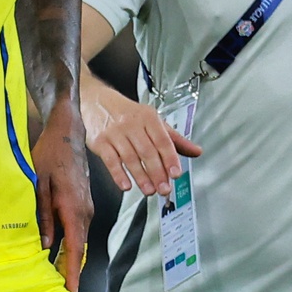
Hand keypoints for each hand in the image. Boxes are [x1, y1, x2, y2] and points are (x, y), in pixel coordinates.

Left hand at [32, 102, 92, 291]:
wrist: (68, 133)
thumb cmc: (50, 155)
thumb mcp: (40, 183)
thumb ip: (43, 215)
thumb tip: (44, 244)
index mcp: (73, 207)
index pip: (74, 247)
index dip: (71, 271)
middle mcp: (84, 211)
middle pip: (78, 249)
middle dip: (71, 272)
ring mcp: (86, 208)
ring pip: (78, 239)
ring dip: (69, 259)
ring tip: (58, 279)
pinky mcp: (82, 204)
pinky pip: (77, 229)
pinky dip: (70, 244)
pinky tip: (58, 253)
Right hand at [88, 90, 202, 196]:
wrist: (95, 101)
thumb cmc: (127, 114)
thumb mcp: (152, 120)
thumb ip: (174, 138)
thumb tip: (196, 151)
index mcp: (148, 118)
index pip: (162, 140)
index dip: (170, 158)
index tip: (176, 174)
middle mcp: (131, 124)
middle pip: (147, 151)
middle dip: (157, 172)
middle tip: (164, 189)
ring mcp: (114, 133)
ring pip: (130, 158)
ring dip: (141, 177)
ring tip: (149, 190)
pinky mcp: (99, 142)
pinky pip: (110, 161)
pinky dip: (118, 175)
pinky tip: (126, 185)